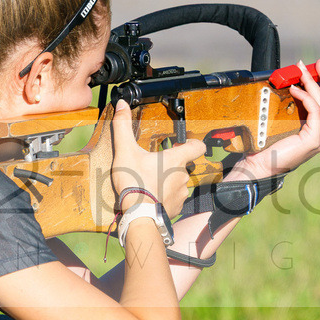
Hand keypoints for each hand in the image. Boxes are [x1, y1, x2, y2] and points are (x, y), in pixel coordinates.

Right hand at [110, 100, 204, 215]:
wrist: (139, 215)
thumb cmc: (135, 182)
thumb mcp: (125, 151)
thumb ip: (123, 126)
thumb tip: (122, 104)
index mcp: (176, 159)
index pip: (197, 146)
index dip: (192, 143)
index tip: (181, 144)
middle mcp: (184, 175)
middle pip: (183, 164)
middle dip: (170, 164)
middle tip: (152, 165)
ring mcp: (182, 192)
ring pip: (178, 182)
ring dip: (167, 181)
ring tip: (150, 182)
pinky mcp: (177, 207)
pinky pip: (174, 198)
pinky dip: (165, 196)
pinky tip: (151, 196)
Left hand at [231, 57, 319, 180]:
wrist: (259, 166)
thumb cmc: (266, 146)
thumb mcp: (285, 124)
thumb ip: (295, 111)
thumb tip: (294, 87)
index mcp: (319, 133)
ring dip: (314, 83)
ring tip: (304, 69)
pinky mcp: (313, 140)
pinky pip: (315, 111)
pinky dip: (306, 96)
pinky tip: (295, 88)